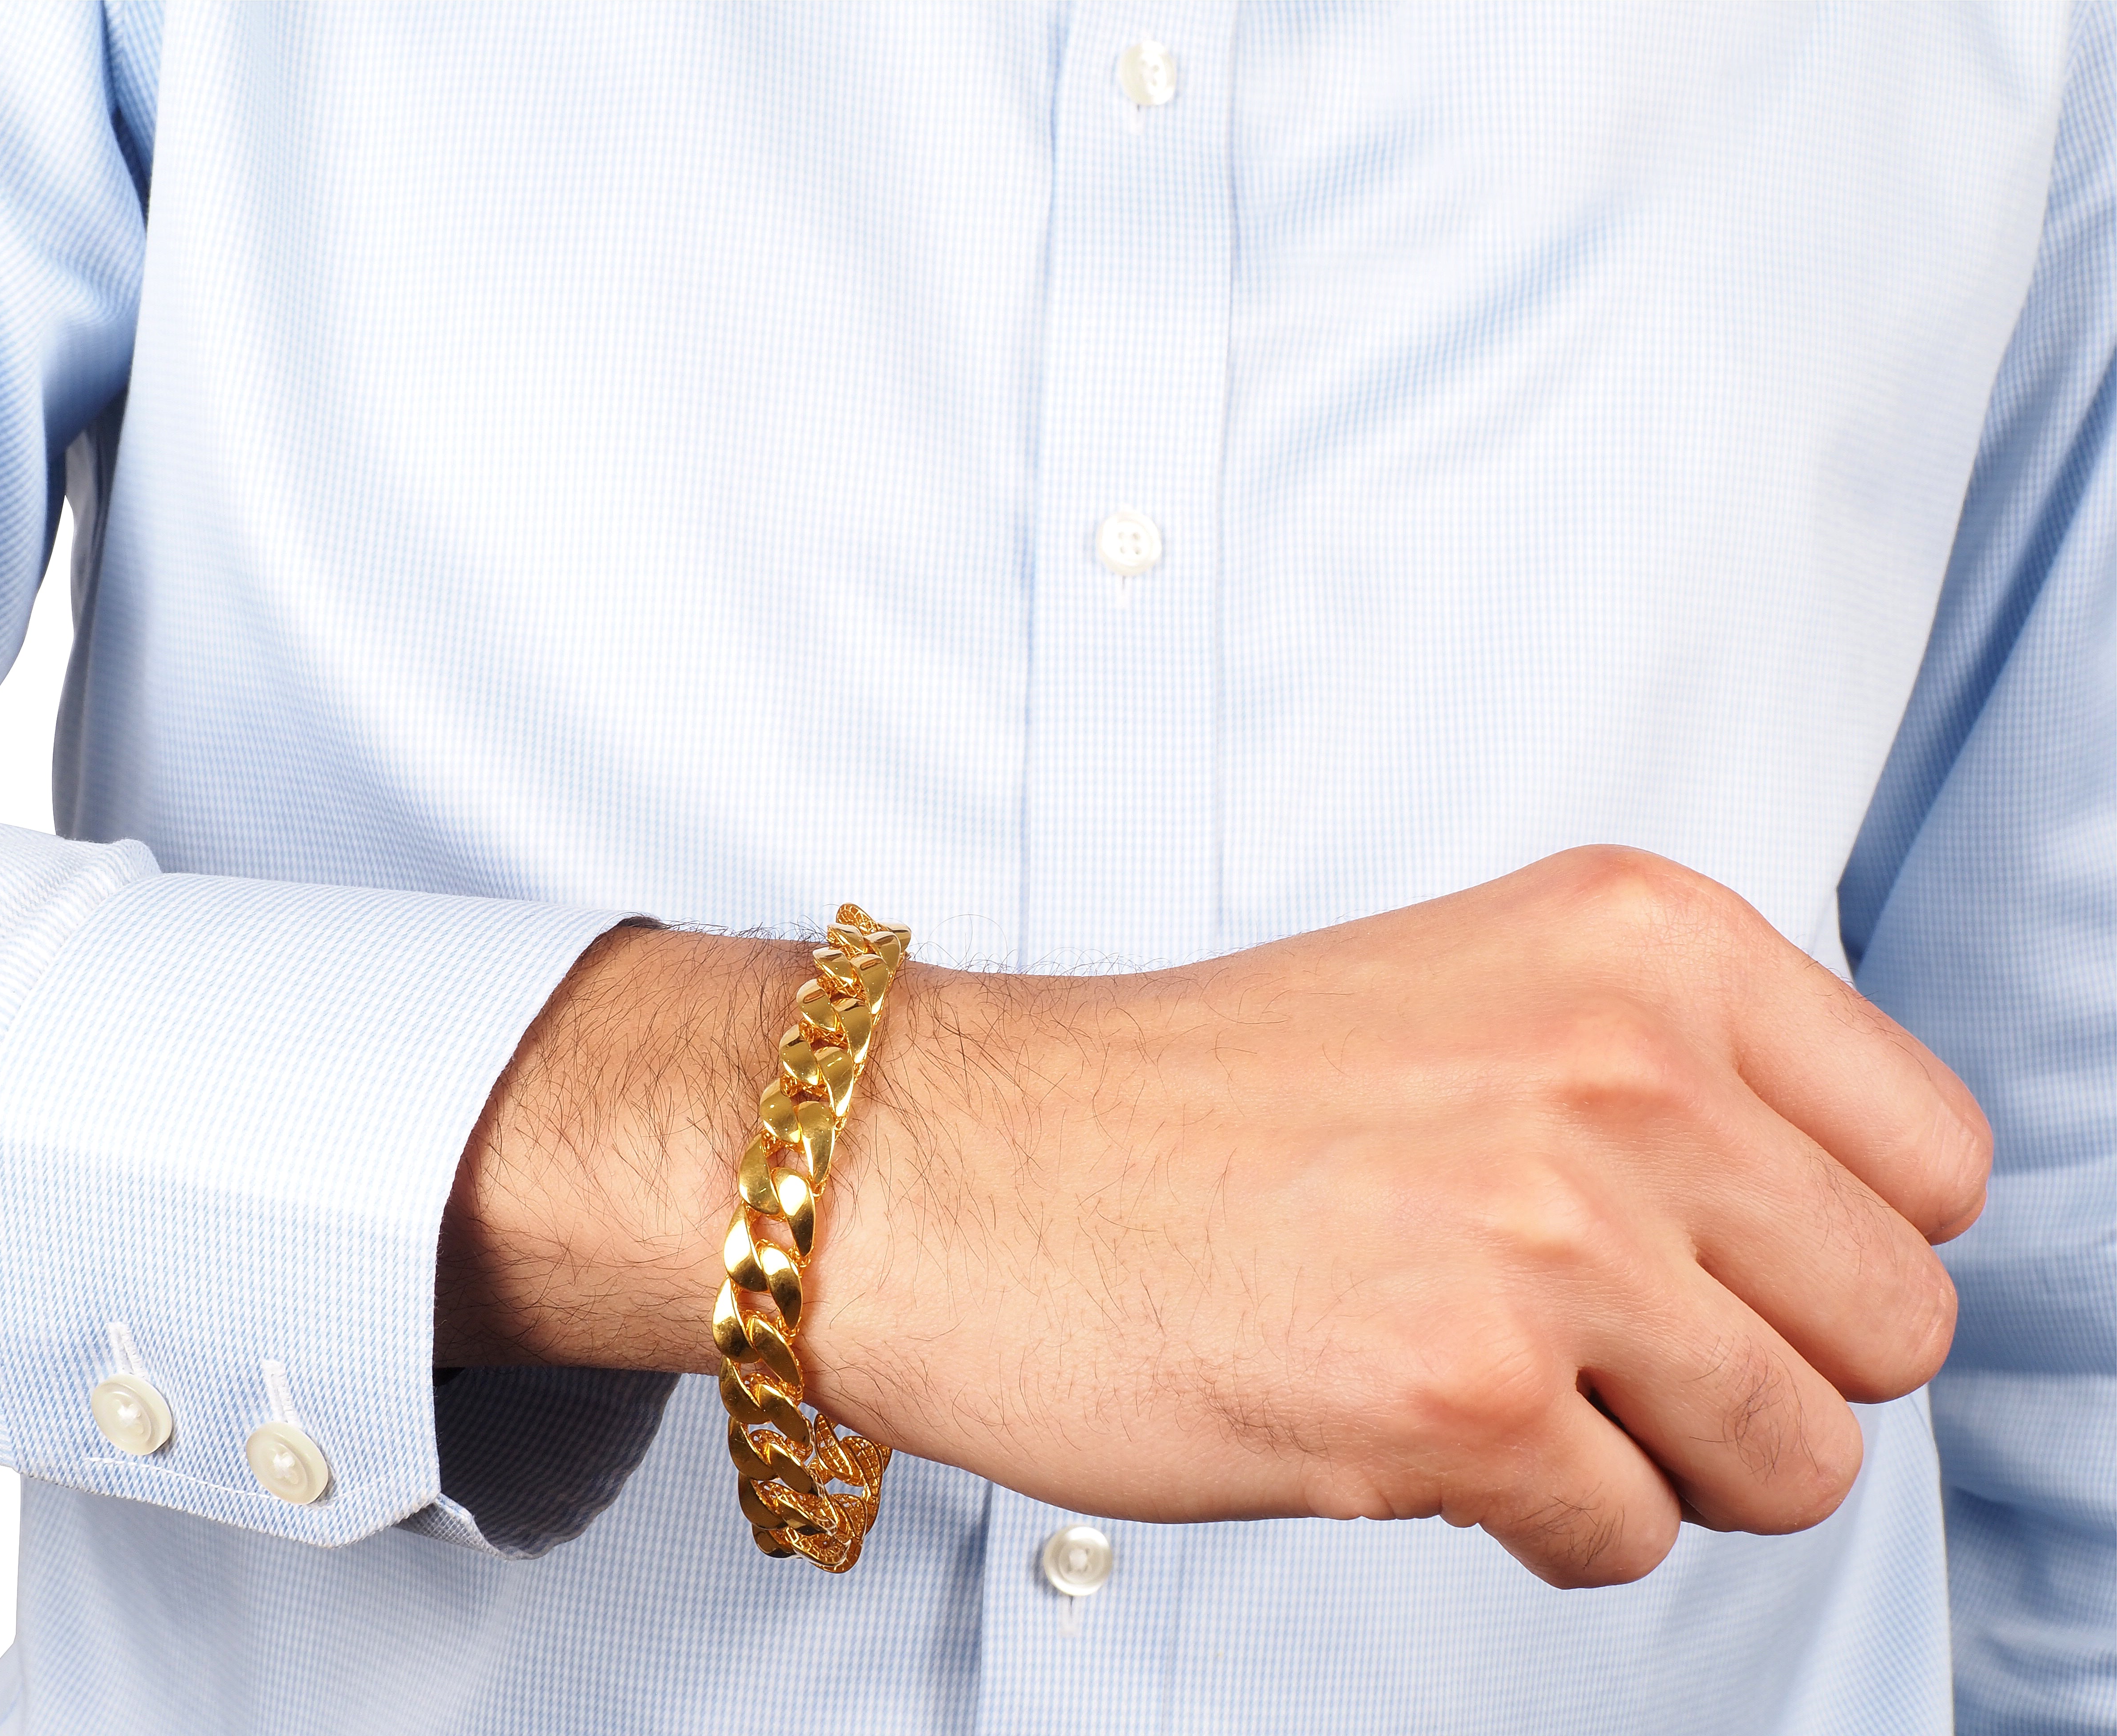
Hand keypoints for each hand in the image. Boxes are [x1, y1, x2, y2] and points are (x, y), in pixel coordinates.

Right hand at [439, 847, 1988, 1588]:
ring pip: (1798, 1456)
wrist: (950, 1164)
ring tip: (1520, 1400)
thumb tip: (1822, 1238)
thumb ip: (1665, 1079)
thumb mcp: (1472, 995)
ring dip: (1668, 1461)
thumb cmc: (1181, 1103)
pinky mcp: (1465, 1394)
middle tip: (1615, 1353)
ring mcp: (1552, 1231)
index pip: (1935, 1158)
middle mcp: (1624, 1065)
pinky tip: (1417, 1436)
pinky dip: (1543, 1522)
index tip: (1731, 1267)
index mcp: (1642, 941)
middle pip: (1896, 1323)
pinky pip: (1631, 1538)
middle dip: (1768, 1369)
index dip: (1836, 1244)